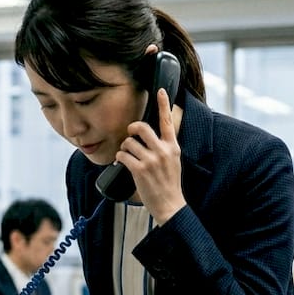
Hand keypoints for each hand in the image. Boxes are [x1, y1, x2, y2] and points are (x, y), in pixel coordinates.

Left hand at [116, 87, 185, 221]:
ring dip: (124, 148)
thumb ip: (165, 147)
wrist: (169, 204)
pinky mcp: (140, 170)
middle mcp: (162, 151)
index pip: (167, 121)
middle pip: (141, 127)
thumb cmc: (169, 183)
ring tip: (128, 156)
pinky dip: (119, 159)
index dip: (163, 104)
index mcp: (172, 147)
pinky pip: (122, 156)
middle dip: (131, 129)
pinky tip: (123, 164)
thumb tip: (151, 136)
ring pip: (128, 142)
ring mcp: (151, 160)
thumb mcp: (174, 161)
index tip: (160, 90)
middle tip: (130, 135)